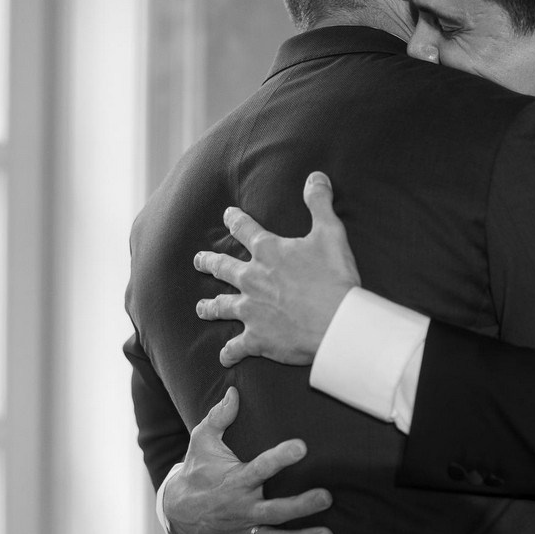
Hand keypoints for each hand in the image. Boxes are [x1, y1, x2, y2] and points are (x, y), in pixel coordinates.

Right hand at [164, 387, 334, 533]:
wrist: (177, 511)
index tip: (302, 447)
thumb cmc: (196, 471)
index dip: (280, 457)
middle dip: (301, 505)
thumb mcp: (202, 441)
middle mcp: (241, 508)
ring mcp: (242, 531)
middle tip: (326, 497)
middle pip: (274, 510)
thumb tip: (235, 391)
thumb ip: (220, 417)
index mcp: (235, 480)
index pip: (261, 468)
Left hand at [194, 171, 360, 366]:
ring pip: (220, 306)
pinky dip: (229, 353)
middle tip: (198, 260)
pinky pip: (235, 347)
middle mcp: (252, 279)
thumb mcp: (331, 232)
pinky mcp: (256, 338)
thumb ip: (319, 203)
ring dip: (209, 307)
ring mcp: (251, 310)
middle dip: (209, 262)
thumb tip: (315, 176)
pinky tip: (224, 357)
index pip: (244, 229)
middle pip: (222, 267)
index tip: (227, 215)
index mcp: (268, 252)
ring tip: (201, 308)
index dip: (234, 220)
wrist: (336, 322)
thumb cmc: (335, 278)